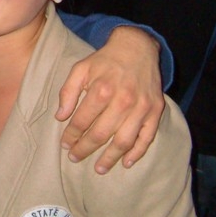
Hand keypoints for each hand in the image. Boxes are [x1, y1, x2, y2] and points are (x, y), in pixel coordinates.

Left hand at [56, 26, 164, 172]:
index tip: (65, 144)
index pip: (81, 121)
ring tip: (99, 168)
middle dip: (84, 149)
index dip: (71, 136)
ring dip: (110, 158)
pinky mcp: (155, 110)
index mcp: (101, 89)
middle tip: (75, 157)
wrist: (137, 48)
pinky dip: (137, 153)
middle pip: (100, 134)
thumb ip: (68, 91)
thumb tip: (60, 116)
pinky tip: (126, 163)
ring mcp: (141, 107)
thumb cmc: (105, 60)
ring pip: (123, 141)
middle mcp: (122, 100)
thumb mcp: (81, 68)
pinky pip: (147, 137)